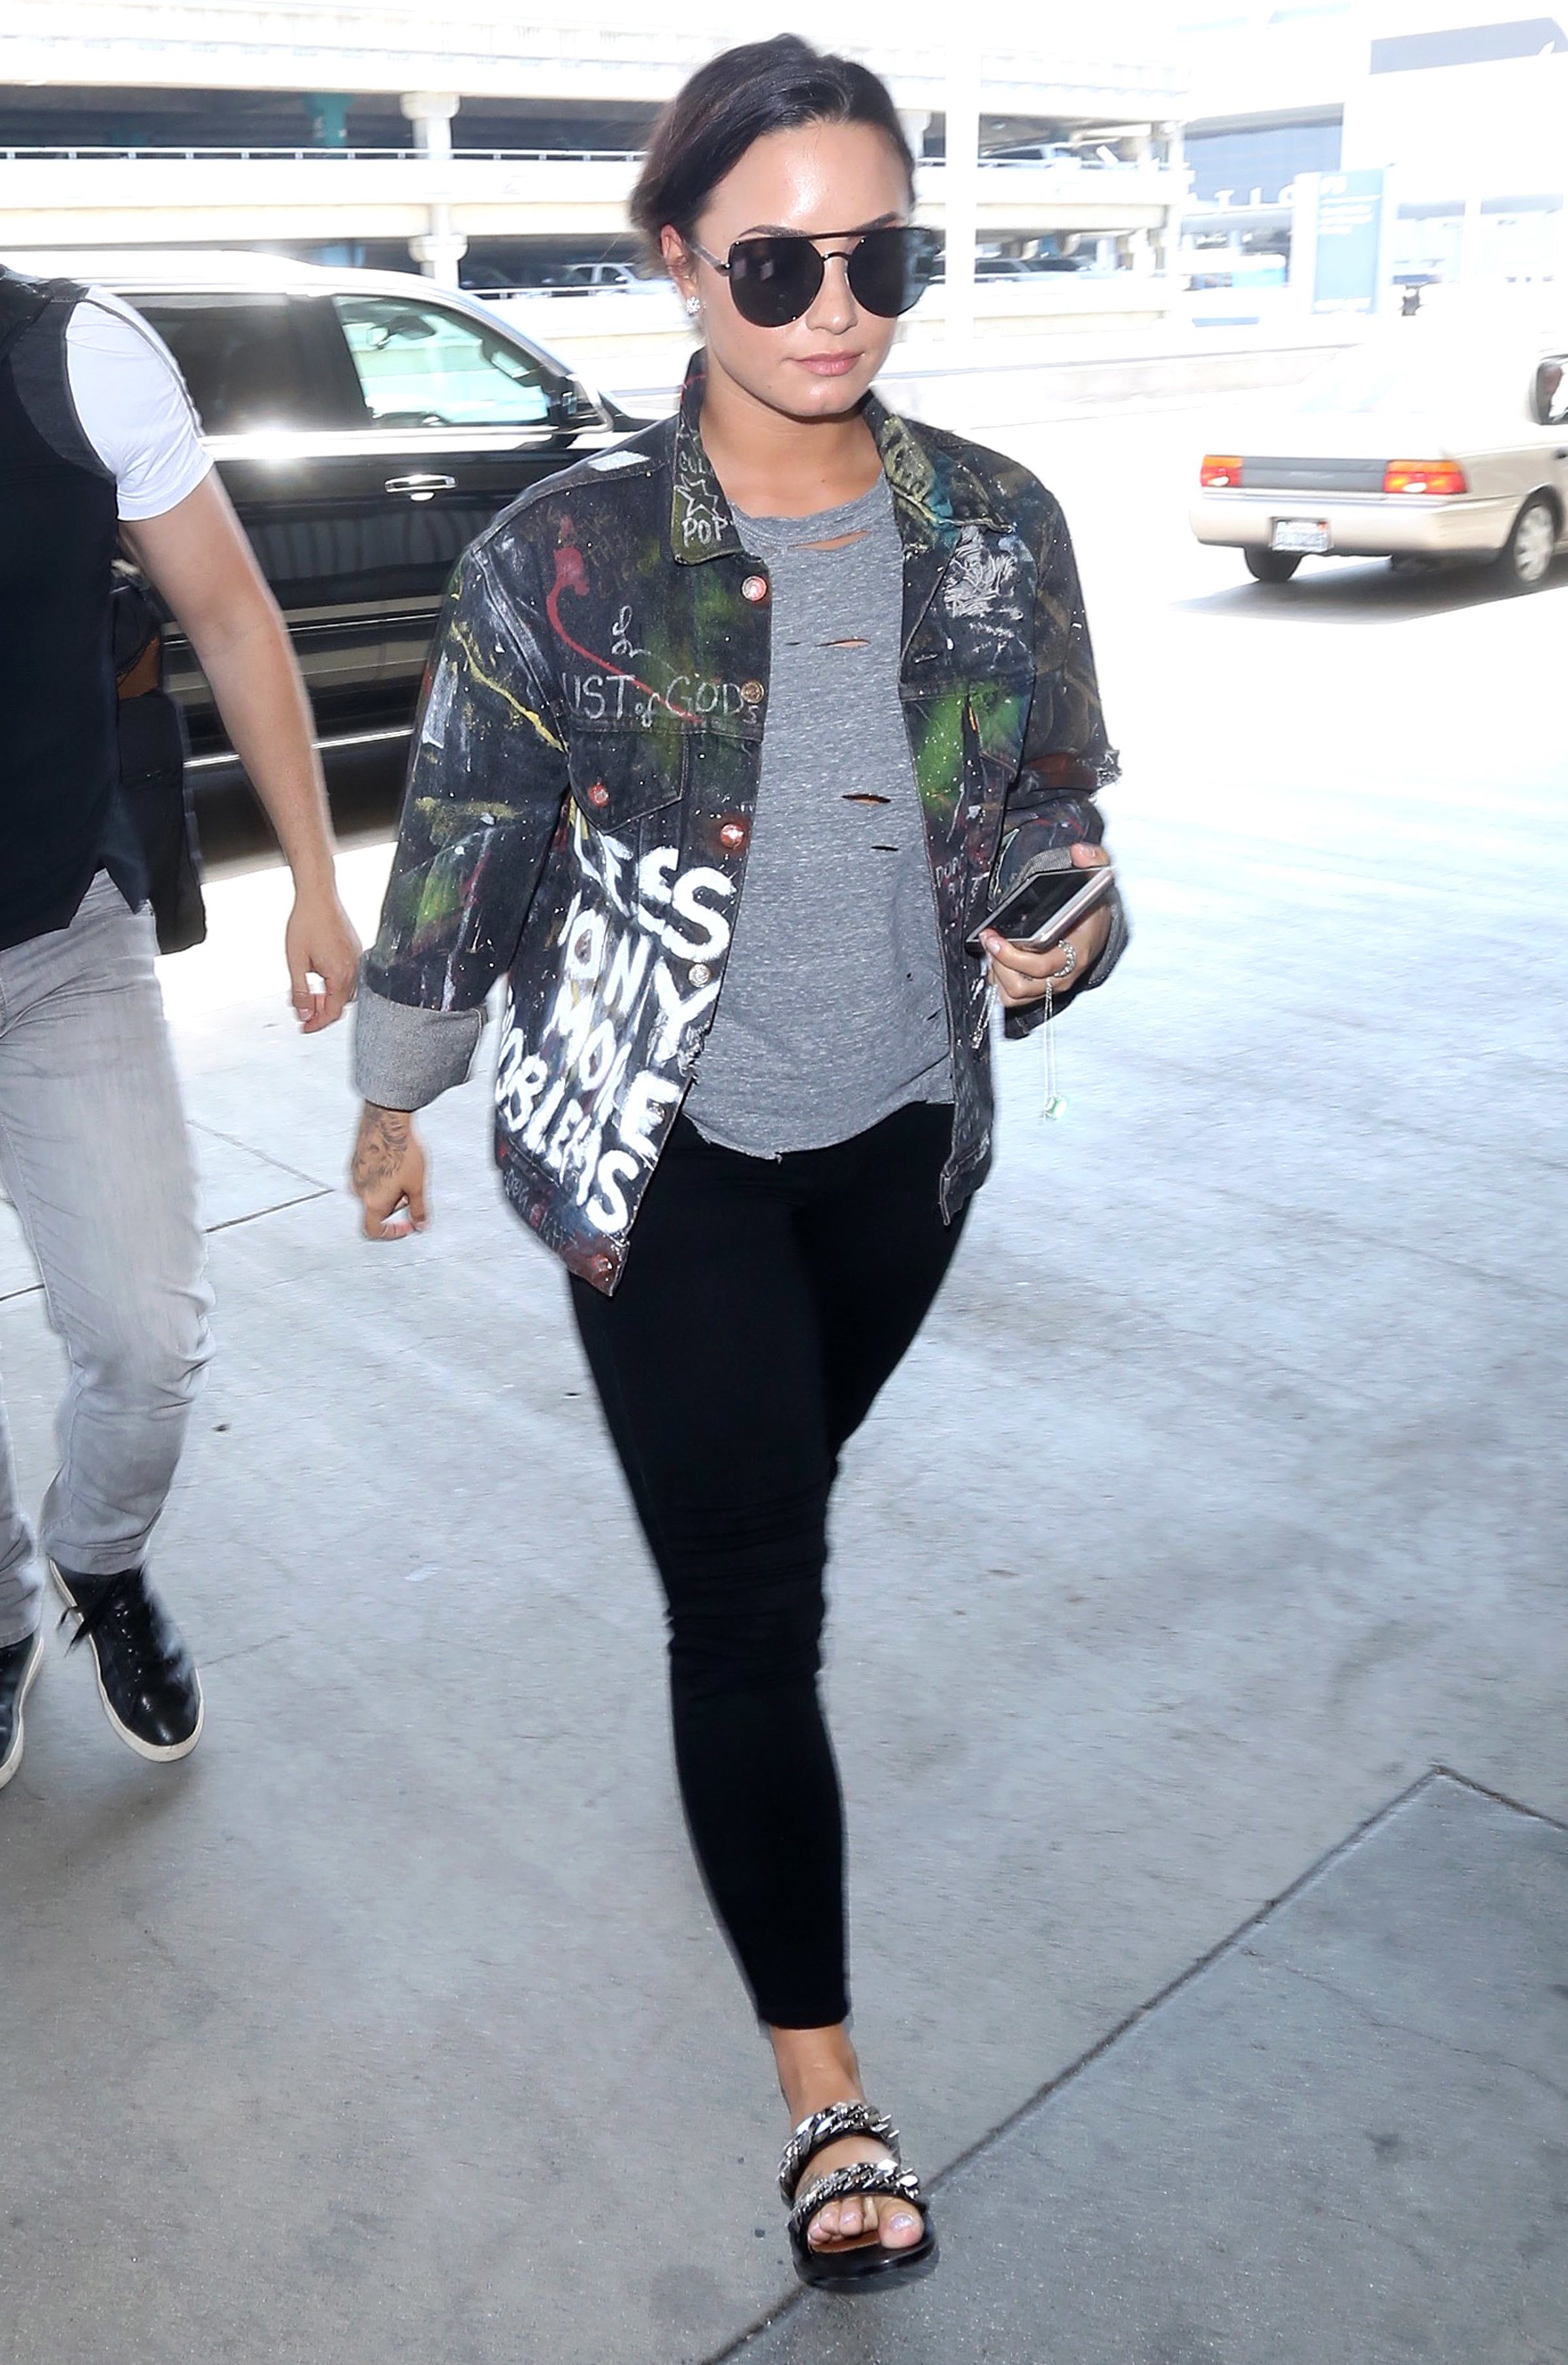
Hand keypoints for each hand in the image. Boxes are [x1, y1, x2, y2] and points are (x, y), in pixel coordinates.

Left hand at [286, 885, 361, 1032]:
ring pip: (345, 991)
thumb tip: (302, 1014)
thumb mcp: (296, 962)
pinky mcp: (355, 951)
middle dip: (322, 1011)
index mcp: (340, 975)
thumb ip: (300, 992)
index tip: (304, 1027)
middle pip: (341, 1004)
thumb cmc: (307, 923)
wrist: (318, 896)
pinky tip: (320, 977)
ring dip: (328, 997)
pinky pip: (348, 976)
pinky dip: (334, 984)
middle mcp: (353, 969)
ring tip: (310, 994)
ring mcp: (356, 959)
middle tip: (304, 1011)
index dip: (317, 1024)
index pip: (332, 1012)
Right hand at [351, 1104, 427, 1240]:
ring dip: (389, 1189)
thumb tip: (421, 1224)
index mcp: (372, 1202)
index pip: (373, 1230)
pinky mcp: (354, 1160)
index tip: (406, 1225)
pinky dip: (381, 1176)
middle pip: (376, 1209)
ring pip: (372, 1192)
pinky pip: (368, 1177)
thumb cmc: (400, 1149)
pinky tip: (394, 1161)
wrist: (386, 1120)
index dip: (391, 1233)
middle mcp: (358, 1190)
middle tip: (410, 1189)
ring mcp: (354, 1174)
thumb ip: (419, 1209)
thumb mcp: (417, 1184)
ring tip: (404, 1172)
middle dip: (395, 1204)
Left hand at [980, 842, 1112, 1011]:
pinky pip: (1014, 999)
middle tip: (988, 939)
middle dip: (998, 961)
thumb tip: (1079, 852)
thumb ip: (1093, 861)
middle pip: (1022, 984)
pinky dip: (1000, 984)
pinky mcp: (1042, 990)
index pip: (1039, 964)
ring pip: (1015, 994)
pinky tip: (998, 963)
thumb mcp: (1099, 880)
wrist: (1097, 929)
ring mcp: (1053, 986)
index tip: (992, 936)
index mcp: (1077, 951)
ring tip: (993, 951)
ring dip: (998, 974)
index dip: (1011, 954)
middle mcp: (1065, 974)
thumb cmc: (1093, 909)